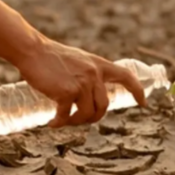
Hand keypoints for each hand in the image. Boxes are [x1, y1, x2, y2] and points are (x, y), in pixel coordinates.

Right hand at [14, 36, 147, 127]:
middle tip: (78, 119)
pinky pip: (66, 115)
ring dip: (76, 122)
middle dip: (93, 118)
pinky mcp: (66, 92)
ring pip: (87, 114)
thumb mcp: (78, 60)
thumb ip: (87, 73)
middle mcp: (93, 74)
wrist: (32, 50)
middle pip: (104, 106)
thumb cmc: (51, 56)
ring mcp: (81, 84)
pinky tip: (52, 123)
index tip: (143, 103)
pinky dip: (59, 123)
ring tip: (64, 121)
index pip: (125, 76)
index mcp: (99, 65)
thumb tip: (88, 94)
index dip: (137, 90)